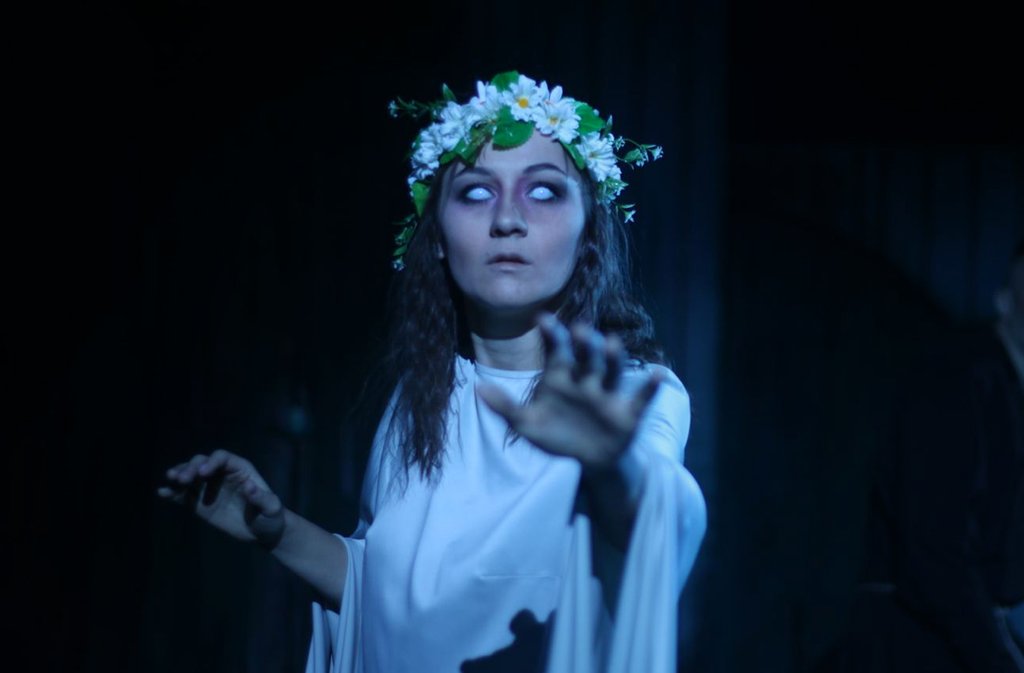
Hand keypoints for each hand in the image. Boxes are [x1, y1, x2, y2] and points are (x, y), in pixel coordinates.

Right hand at [156, 449, 284, 548]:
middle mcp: (221, 474)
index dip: (211, 462)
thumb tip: (249, 487)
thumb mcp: (272, 509)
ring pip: (189, 475)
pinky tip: (161, 493)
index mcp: (240, 469)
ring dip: (179, 475)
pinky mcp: (199, 502)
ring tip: (170, 480)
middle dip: (191, 468)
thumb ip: (263, 498)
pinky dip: (172, 493)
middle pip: (201, 463)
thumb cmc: (270, 517)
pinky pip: (183, 495)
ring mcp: (208, 487)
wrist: (261, 532)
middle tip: (181, 479)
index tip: (202, 473)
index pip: (222, 458)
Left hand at [477, 313, 662, 468]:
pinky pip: (641, 397)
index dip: (551, 334)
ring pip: (611, 371)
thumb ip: (504, 407)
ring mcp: (608, 394)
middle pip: (585, 356)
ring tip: (611, 344)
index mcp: (561, 376)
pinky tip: (657, 372)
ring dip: (612, 358)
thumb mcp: (527, 425)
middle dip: (583, 344)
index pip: (556, 350)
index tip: (542, 318)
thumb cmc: (557, 436)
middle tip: (579, 329)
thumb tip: (476, 388)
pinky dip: (650, 385)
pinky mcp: (629, 412)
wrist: (589, 461)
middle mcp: (586, 379)